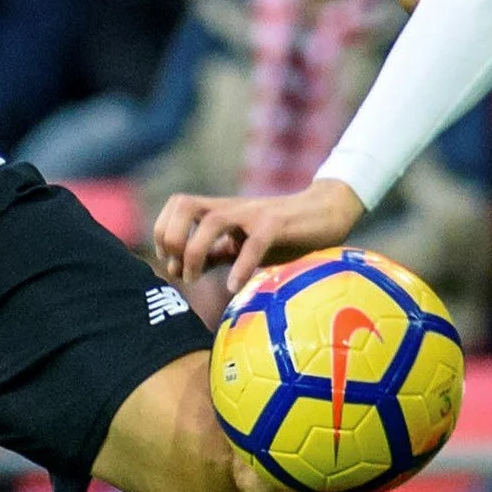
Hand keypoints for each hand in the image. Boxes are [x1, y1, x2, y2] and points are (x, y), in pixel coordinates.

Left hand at [153, 180, 365, 287]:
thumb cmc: (283, 233)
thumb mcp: (241, 244)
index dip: (164, 231)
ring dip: (195, 252)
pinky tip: (233, 287)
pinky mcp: (277, 225)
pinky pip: (253, 244)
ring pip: (211, 222)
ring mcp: (253, 215)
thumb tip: (181, 269)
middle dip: (171, 237)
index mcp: (221, 210)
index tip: (170, 262)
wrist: (326, 212)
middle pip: (184, 204)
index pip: (177, 205)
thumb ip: (214, 253)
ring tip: (194, 280)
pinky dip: (239, 267)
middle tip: (179, 269)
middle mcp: (232, 208)